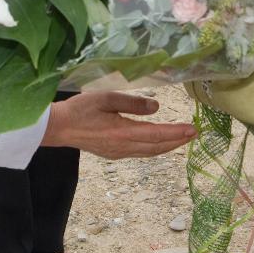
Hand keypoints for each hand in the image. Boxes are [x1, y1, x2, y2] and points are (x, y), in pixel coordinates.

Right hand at [43, 91, 194, 158]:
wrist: (58, 128)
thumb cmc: (80, 109)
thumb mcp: (106, 98)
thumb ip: (133, 102)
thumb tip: (157, 107)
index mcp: (123, 133)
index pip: (157, 134)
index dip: (177, 133)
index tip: (194, 129)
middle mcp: (123, 147)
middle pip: (157, 147)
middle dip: (177, 141)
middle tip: (195, 133)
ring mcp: (118, 153)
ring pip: (150, 153)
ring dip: (168, 146)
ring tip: (182, 138)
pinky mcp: (113, 154)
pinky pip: (141, 153)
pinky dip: (155, 148)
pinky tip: (159, 143)